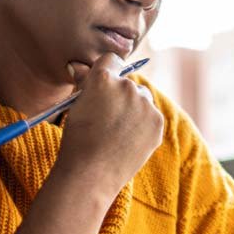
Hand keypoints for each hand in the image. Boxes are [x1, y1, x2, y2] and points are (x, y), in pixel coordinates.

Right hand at [57, 53, 163, 200]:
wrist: (90, 173)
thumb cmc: (77, 140)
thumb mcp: (76, 106)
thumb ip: (84, 83)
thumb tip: (79, 66)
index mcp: (103, 78)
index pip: (112, 60)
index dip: (107, 71)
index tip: (105, 85)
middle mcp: (127, 86)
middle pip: (127, 83)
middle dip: (120, 95)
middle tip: (108, 118)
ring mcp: (145, 104)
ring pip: (141, 100)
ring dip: (134, 109)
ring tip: (117, 133)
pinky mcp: (157, 122)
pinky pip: (151, 117)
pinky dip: (143, 125)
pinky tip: (128, 141)